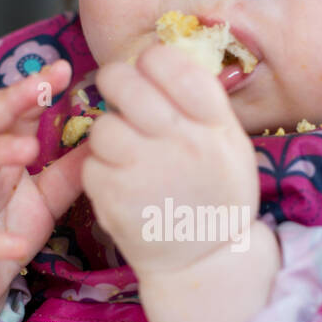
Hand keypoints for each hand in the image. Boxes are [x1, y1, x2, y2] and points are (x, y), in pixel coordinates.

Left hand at [82, 43, 259, 275]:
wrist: (205, 262)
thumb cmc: (218, 197)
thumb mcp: (230, 144)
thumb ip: (202, 104)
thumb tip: (164, 60)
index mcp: (214, 124)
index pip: (171, 64)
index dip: (152, 61)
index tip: (148, 70)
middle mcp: (181, 143)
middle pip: (124, 83)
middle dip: (115, 82)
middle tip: (118, 93)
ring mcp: (146, 171)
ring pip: (102, 126)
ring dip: (109, 134)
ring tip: (126, 152)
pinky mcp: (115, 199)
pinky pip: (91, 165)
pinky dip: (101, 171)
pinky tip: (122, 184)